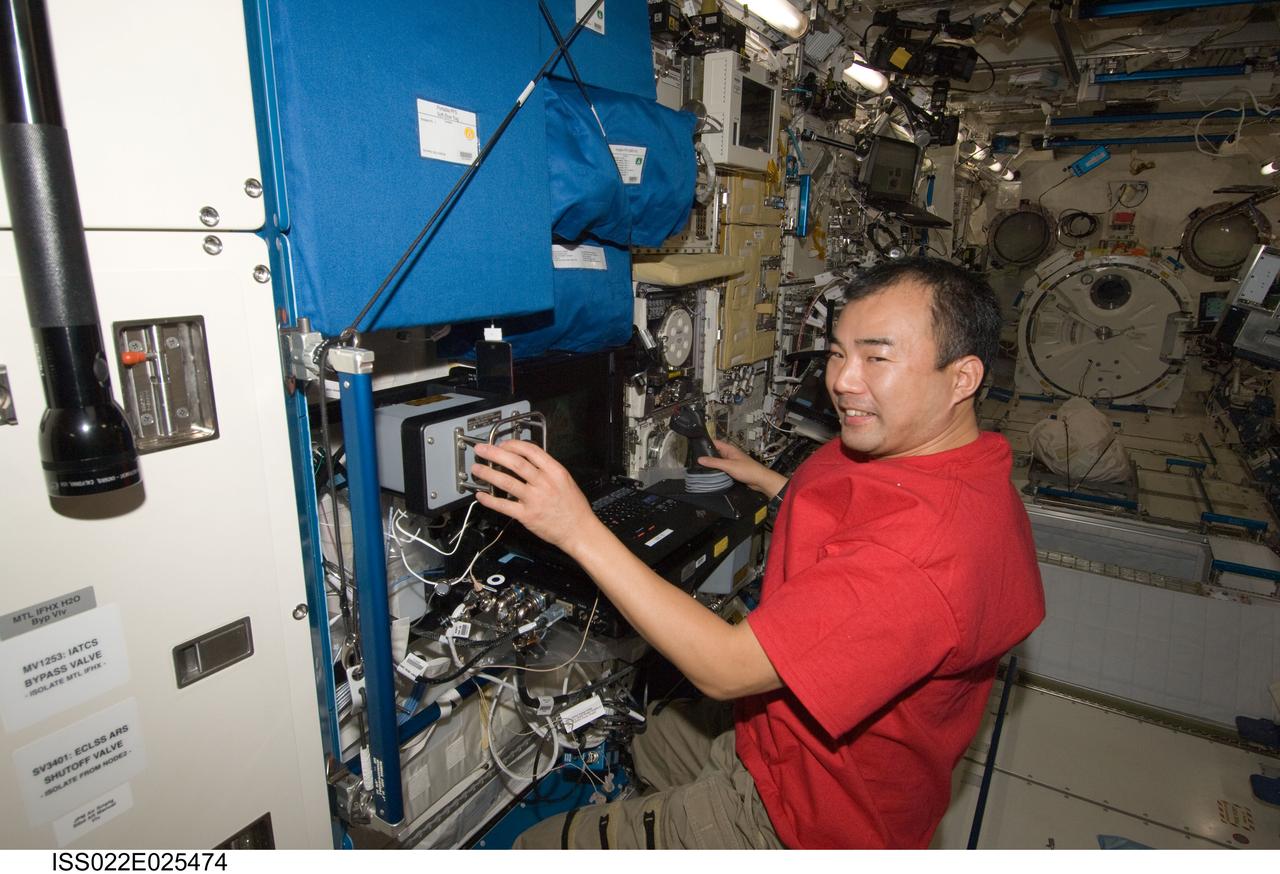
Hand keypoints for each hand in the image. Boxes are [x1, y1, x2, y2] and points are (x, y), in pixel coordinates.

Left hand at [470, 440, 605, 555]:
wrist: (579, 531)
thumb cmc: (574, 508)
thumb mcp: (566, 480)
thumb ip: (547, 470)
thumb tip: (527, 460)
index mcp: (555, 472)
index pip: (531, 451)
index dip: (513, 445)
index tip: (502, 444)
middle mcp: (544, 483)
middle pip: (515, 462)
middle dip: (494, 454)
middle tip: (482, 449)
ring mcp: (534, 499)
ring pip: (506, 482)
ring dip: (488, 473)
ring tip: (477, 468)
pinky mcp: (527, 516)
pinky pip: (504, 506)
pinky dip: (490, 500)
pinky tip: (481, 495)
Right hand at [696, 439, 787, 498]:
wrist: (760, 480)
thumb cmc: (749, 470)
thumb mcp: (728, 465)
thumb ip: (714, 462)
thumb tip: (701, 459)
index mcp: (730, 449)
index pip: (715, 442)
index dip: (706, 443)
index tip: (696, 446)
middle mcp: (730, 454)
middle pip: (715, 453)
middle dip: (707, 456)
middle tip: (696, 459)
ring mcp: (732, 462)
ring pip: (718, 462)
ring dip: (712, 464)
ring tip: (702, 467)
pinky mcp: (733, 470)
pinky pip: (722, 469)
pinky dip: (717, 471)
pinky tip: (712, 474)